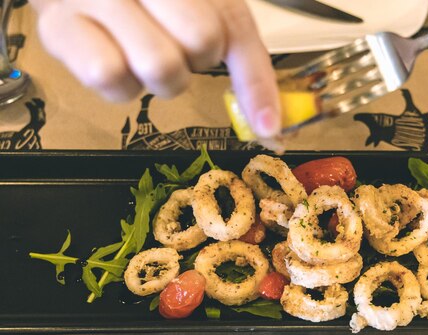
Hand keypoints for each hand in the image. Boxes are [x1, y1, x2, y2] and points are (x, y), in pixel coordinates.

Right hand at [30, 0, 280, 137]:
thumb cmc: (147, 3)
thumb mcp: (204, 10)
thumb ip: (242, 58)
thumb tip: (268, 126)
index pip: (236, 29)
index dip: (256, 84)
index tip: (269, 130)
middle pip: (202, 44)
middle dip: (193, 62)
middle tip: (171, 46)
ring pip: (160, 66)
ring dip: (158, 78)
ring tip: (139, 51)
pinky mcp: (58, 27)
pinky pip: (109, 78)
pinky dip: (120, 85)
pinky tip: (112, 59)